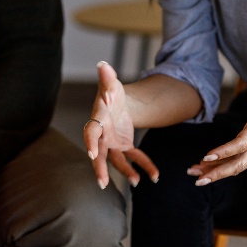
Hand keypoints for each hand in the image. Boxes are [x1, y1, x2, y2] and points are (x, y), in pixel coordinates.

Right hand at [83, 61, 158, 188]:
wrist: (117, 103)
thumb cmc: (110, 93)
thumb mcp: (111, 84)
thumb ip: (107, 76)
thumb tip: (103, 63)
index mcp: (97, 120)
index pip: (91, 133)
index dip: (90, 143)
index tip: (91, 154)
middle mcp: (102, 136)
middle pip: (99, 155)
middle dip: (100, 169)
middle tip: (102, 183)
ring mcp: (112, 144)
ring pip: (117, 161)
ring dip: (127, 172)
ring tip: (137, 182)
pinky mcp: (124, 147)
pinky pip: (134, 158)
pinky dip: (145, 166)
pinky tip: (155, 176)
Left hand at [187, 63, 246, 185]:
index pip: (243, 142)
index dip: (226, 150)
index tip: (208, 156)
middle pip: (238, 162)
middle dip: (217, 171)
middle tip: (196, 178)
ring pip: (238, 167)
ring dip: (217, 174)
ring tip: (196, 178)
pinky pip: (240, 165)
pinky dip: (224, 170)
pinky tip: (208, 172)